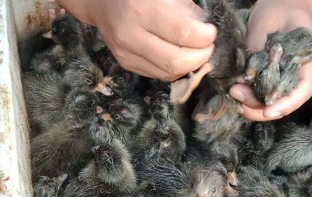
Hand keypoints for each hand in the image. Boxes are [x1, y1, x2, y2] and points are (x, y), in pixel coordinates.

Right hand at [57, 0, 216, 81]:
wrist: (100, 2)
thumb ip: (185, 9)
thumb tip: (205, 30)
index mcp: (140, 11)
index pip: (182, 34)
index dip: (204, 38)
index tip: (211, 33)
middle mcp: (131, 36)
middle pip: (175, 62)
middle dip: (200, 58)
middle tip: (208, 48)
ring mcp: (127, 55)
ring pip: (168, 73)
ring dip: (189, 66)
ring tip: (196, 53)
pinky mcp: (127, 65)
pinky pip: (159, 75)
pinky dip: (175, 69)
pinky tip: (180, 58)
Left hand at [230, 0, 311, 120]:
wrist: (281, 4)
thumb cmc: (280, 8)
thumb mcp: (267, 23)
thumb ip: (258, 50)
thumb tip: (245, 77)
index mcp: (309, 60)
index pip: (302, 90)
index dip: (286, 104)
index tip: (267, 110)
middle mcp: (299, 74)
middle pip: (285, 103)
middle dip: (261, 107)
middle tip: (238, 97)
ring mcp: (286, 78)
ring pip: (272, 103)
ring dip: (252, 104)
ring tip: (234, 92)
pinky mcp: (273, 79)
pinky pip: (263, 95)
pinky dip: (250, 98)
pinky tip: (237, 92)